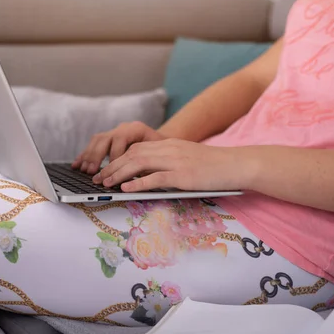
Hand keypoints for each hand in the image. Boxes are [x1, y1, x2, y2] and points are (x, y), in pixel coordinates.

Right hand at [71, 122, 165, 173]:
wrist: (165, 141)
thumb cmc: (164, 150)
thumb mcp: (160, 155)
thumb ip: (147, 163)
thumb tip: (137, 178)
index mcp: (136, 128)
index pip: (121, 140)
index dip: (115, 156)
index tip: (112, 171)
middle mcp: (123, 128)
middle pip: (105, 138)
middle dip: (97, 156)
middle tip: (92, 171)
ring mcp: (114, 132)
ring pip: (97, 140)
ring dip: (89, 156)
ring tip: (84, 170)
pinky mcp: (109, 139)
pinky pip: (93, 145)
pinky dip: (85, 155)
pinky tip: (77, 165)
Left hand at [92, 139, 246, 191]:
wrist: (236, 165)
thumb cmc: (213, 166)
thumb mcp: (186, 159)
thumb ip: (166, 163)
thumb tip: (144, 176)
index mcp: (169, 144)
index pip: (135, 148)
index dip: (117, 159)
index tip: (105, 170)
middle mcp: (169, 149)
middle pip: (132, 154)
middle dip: (112, 167)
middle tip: (98, 179)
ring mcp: (176, 161)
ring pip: (139, 164)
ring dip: (118, 174)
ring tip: (105, 185)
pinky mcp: (183, 175)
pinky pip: (155, 178)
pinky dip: (137, 184)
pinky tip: (125, 190)